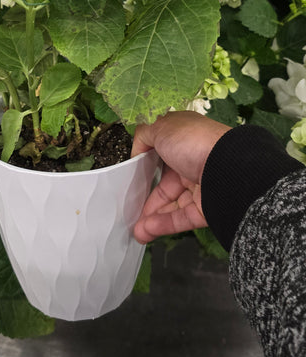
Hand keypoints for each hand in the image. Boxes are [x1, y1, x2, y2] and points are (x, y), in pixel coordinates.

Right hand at [132, 111, 230, 243]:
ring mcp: (201, 186)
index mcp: (185, 140)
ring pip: (172, 204)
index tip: (131, 176)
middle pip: (166, 183)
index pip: (162, 153)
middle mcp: (193, 161)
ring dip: (151, 216)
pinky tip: (145, 229)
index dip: (146, 164)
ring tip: (135, 229)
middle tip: (130, 207)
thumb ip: (143, 134)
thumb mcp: (161, 127)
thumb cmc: (195, 142)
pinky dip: (162, 225)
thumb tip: (137, 148)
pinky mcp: (206, 208)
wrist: (227, 168)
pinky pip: (181, 218)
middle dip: (146, 197)